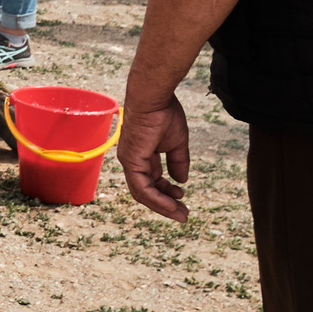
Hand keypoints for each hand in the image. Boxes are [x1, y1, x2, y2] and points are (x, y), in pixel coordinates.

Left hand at [117, 90, 192, 221]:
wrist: (155, 97)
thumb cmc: (164, 113)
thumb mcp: (176, 142)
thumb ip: (177, 161)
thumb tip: (181, 180)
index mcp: (141, 154)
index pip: (151, 180)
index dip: (166, 191)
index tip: (182, 196)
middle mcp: (132, 160)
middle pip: (146, 190)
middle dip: (164, 203)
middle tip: (183, 213)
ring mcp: (129, 161)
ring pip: (143, 193)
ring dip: (162, 206)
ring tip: (181, 213)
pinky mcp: (131, 161)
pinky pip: (142, 188)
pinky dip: (157, 199)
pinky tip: (172, 204)